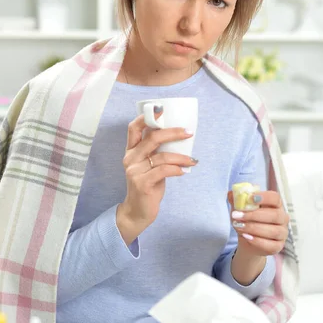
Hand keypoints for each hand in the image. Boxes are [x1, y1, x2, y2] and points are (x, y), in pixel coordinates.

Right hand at [117, 113, 196, 243]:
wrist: (137, 211)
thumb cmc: (147, 186)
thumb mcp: (149, 166)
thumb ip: (156, 152)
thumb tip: (178, 137)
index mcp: (131, 151)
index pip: (133, 128)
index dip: (146, 117)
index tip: (163, 111)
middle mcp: (130, 158)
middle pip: (152, 137)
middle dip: (173, 132)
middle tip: (188, 132)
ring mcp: (134, 171)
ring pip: (162, 156)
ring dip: (181, 157)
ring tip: (192, 159)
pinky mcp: (142, 183)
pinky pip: (164, 171)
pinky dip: (177, 169)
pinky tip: (184, 171)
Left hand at [228, 190, 289, 257]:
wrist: (247, 239)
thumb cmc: (247, 220)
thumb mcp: (240, 209)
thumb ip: (236, 200)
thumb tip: (231, 193)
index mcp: (275, 205)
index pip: (275, 198)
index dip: (265, 197)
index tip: (250, 198)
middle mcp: (282, 218)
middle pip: (275, 215)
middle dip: (254, 215)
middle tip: (237, 216)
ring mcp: (282, 233)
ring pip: (273, 231)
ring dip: (254, 228)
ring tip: (239, 227)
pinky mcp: (278, 246)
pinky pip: (272, 245)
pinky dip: (258, 241)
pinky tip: (247, 237)